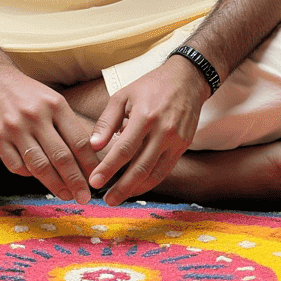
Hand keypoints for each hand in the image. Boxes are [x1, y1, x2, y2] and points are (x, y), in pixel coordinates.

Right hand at [0, 63, 98, 203]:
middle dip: (75, 181)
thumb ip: (67, 125)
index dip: (90, 164)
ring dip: (55, 184)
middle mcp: (36, 116)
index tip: (96, 178)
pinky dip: (28, 175)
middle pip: (61, 157)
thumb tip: (88, 155)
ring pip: (39, 165)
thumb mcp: (52, 99)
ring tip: (65, 194)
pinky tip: (36, 177)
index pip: (79, 141)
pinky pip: (16, 166)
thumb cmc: (27, 93)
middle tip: (84, 197)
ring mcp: (14, 128)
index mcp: (55, 105)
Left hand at [87, 56, 209, 204]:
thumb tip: (93, 146)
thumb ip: (107, 121)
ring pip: (155, 173)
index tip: (94, 182)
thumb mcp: (123, 96)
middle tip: (106, 200)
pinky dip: (150, 181)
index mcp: (145, 117)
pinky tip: (136, 187)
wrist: (186, 80)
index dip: (108, 169)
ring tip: (118, 197)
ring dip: (136, 189)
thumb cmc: (150, 86)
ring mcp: (176, 140)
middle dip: (122, 187)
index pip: (124, 150)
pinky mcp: (184, 145)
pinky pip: (165, 169)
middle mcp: (163, 131)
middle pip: (140, 167)